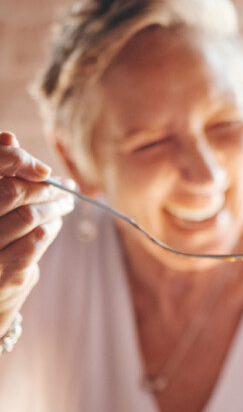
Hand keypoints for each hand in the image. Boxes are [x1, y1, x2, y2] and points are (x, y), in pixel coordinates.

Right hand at [0, 131, 73, 333]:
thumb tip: (8, 137)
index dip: (16, 161)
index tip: (43, 170)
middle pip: (11, 193)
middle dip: (44, 187)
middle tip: (65, 188)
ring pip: (27, 216)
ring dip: (54, 206)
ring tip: (66, 204)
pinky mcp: (2, 273)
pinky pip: (35, 241)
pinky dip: (51, 227)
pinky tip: (55, 223)